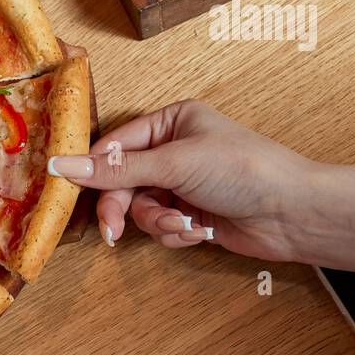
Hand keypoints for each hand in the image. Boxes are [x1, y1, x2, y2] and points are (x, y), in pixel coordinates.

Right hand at [46, 100, 354, 282]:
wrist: (293, 214)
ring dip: (156, 222)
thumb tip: (61, 165)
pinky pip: (160, 226)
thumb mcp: (174, 163)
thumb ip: (116, 169)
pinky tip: (197, 232)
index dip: (93, 169)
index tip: (70, 188)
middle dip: (124, 206)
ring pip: (139, 207)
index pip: (115, 144)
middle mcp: (174, 150)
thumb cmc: (243, 170)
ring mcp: (182, 184)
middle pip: (122, 181)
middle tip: (114, 231)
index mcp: (171, 122)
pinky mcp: (190, 214)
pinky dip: (173, 233)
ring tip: (182, 226)